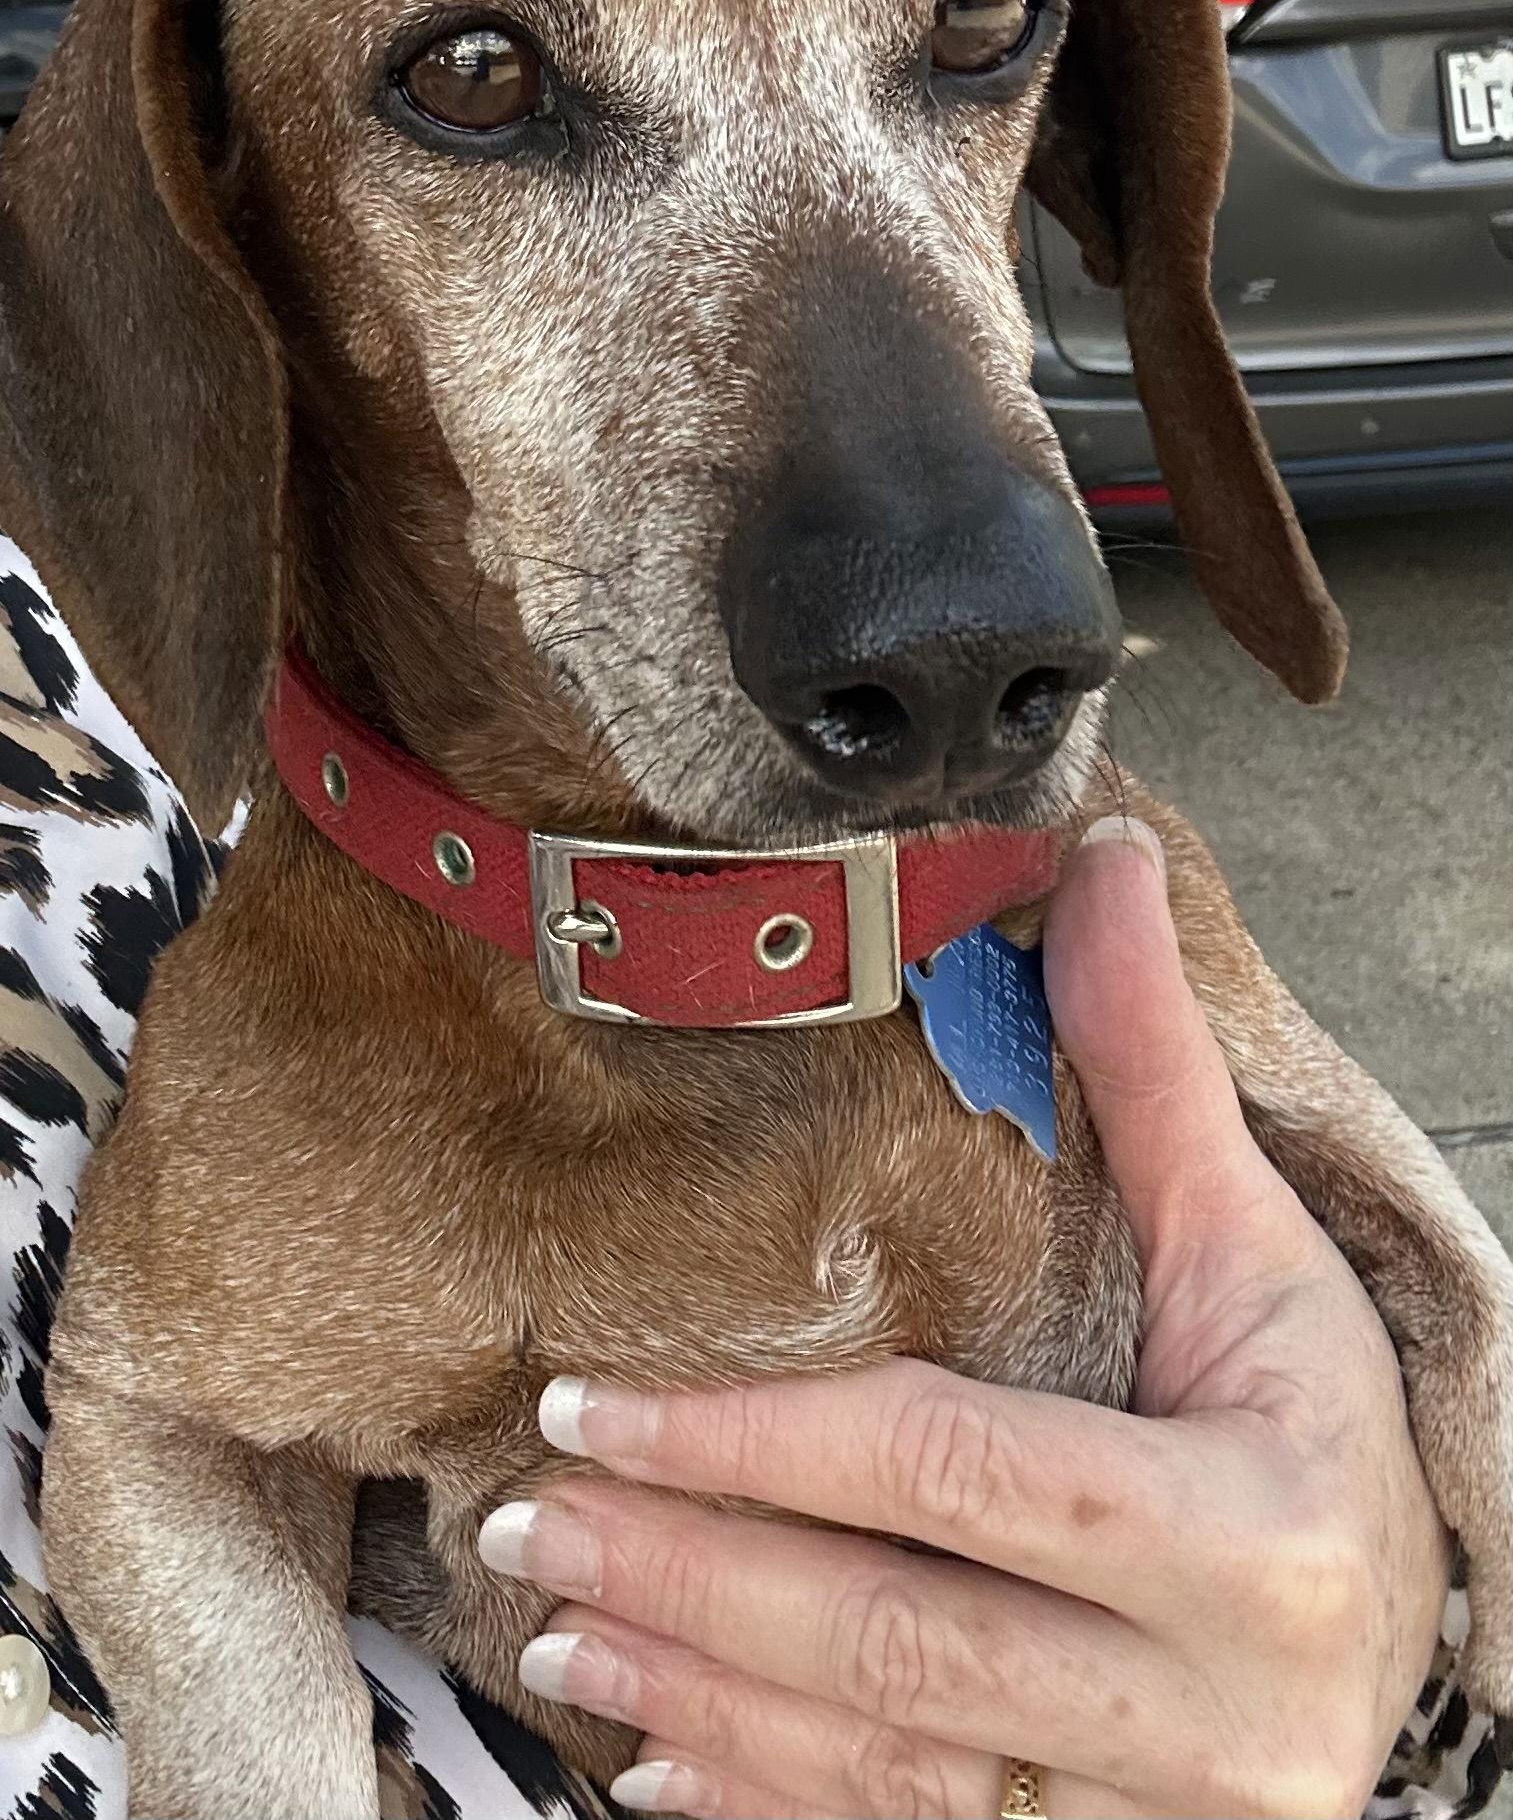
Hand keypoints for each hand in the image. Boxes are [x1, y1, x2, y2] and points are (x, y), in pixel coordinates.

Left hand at [480, 818, 1448, 1817]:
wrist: (1392, 1639)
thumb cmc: (1315, 1427)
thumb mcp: (1256, 1249)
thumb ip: (1156, 1075)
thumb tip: (1105, 864)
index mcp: (1246, 1537)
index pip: (955, 1476)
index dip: (759, 1444)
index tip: (592, 1405)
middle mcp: (1207, 1712)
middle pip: (892, 1640)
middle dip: (686, 1577)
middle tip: (525, 1518)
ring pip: (881, 1776)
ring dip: (694, 1697)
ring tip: (550, 1630)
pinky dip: (766, 1811)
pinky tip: (653, 1767)